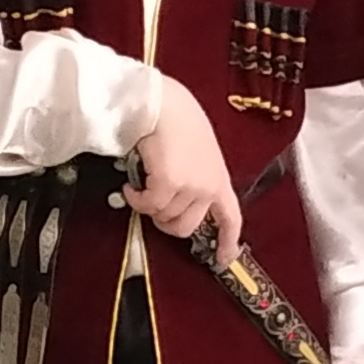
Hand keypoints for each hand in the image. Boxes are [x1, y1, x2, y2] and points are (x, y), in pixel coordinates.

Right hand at [129, 76, 241, 267]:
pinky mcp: (169, 184)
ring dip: (147, 204)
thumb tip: (172, 199)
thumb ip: (193, 177)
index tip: (223, 259)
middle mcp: (209, 186)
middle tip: (152, 204)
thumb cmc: (176, 120)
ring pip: (163, 217)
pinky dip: (135, 198)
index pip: (231, 218)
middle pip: (186, 227)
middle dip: (165, 221)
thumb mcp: (195, 153)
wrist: (163, 104)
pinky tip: (132, 184)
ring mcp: (191, 186)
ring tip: (142, 181)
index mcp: (219, 178)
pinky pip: (147, 206)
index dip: (227, 242)